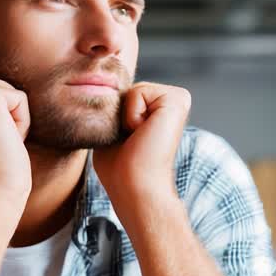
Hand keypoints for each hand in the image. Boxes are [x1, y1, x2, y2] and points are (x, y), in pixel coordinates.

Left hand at [92, 82, 190, 214]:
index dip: (115, 117)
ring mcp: (178, 100)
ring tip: (139, 137)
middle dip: (119, 114)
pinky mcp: (178, 100)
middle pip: (127, 88)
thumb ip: (112, 112)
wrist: (135, 187)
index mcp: (161, 109)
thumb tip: (98, 95)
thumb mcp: (112, 133)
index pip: (123, 94)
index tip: (129, 142)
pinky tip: (144, 133)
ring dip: (126, 116)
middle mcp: (173, 102)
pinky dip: (132, 114)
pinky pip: (138, 91)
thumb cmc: (120, 169)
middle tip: (133, 141)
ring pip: (133, 88)